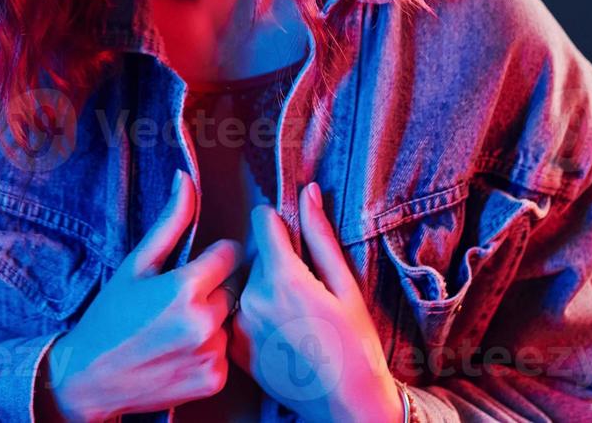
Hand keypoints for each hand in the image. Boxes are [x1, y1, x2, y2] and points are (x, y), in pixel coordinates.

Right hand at [35, 169, 243, 421]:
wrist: (91, 378)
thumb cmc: (111, 316)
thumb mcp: (136, 264)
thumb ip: (170, 222)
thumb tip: (186, 178)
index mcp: (185, 288)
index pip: (231, 254)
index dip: (214, 257)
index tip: (194, 268)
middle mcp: (204, 323)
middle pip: (234, 288)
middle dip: (214, 289)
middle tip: (180, 301)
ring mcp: (211, 355)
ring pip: (230, 322)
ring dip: (213, 321)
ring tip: (177, 329)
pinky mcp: (214, 381)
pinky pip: (225, 354)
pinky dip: (209, 351)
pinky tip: (180, 352)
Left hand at [226, 182, 402, 422]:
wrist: (346, 405)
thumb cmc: (355, 344)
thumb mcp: (346, 285)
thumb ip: (320, 235)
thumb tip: (308, 191)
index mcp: (281, 277)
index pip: (261, 220)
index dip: (279, 223)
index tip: (290, 234)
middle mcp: (251, 298)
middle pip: (254, 254)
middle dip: (275, 260)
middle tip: (304, 289)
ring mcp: (239, 326)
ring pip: (245, 283)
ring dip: (263, 287)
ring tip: (294, 315)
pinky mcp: (235, 348)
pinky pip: (239, 312)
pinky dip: (255, 314)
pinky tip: (281, 332)